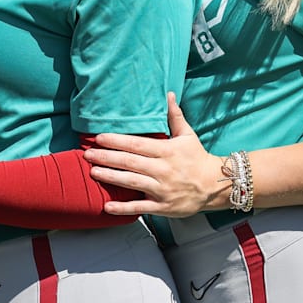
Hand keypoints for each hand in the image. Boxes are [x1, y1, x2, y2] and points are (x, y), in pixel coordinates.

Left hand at [83, 93, 225, 216]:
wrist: (215, 185)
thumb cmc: (198, 159)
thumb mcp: (188, 135)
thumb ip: (175, 116)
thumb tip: (168, 94)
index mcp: (167, 151)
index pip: (137, 145)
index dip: (116, 141)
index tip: (99, 138)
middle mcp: (163, 170)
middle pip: (130, 162)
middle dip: (107, 157)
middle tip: (87, 154)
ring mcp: (162, 189)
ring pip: (132, 182)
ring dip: (111, 177)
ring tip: (93, 172)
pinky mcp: (163, 207)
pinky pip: (140, 208)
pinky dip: (123, 208)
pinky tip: (106, 206)